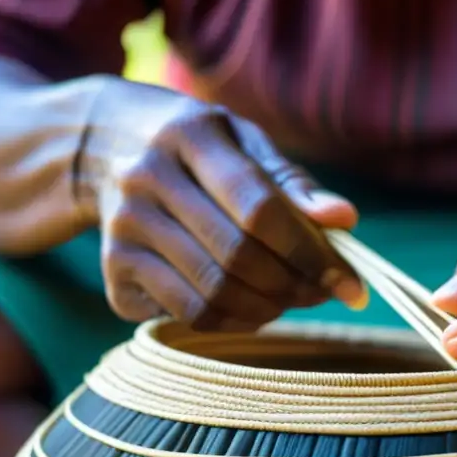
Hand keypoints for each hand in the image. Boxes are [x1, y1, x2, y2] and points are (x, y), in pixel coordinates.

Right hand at [82, 78, 365, 329]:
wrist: (103, 146)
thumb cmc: (199, 148)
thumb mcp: (244, 144)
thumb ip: (293, 184)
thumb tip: (345, 219)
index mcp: (189, 135)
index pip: (259, 207)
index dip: (312, 253)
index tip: (352, 285)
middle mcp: (146, 179)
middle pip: (237, 256)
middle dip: (294, 286)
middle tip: (324, 294)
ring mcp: (122, 229)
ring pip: (213, 293)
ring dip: (268, 309)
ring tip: (292, 299)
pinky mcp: (113, 272)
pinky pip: (188, 314)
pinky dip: (233, 321)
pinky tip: (252, 306)